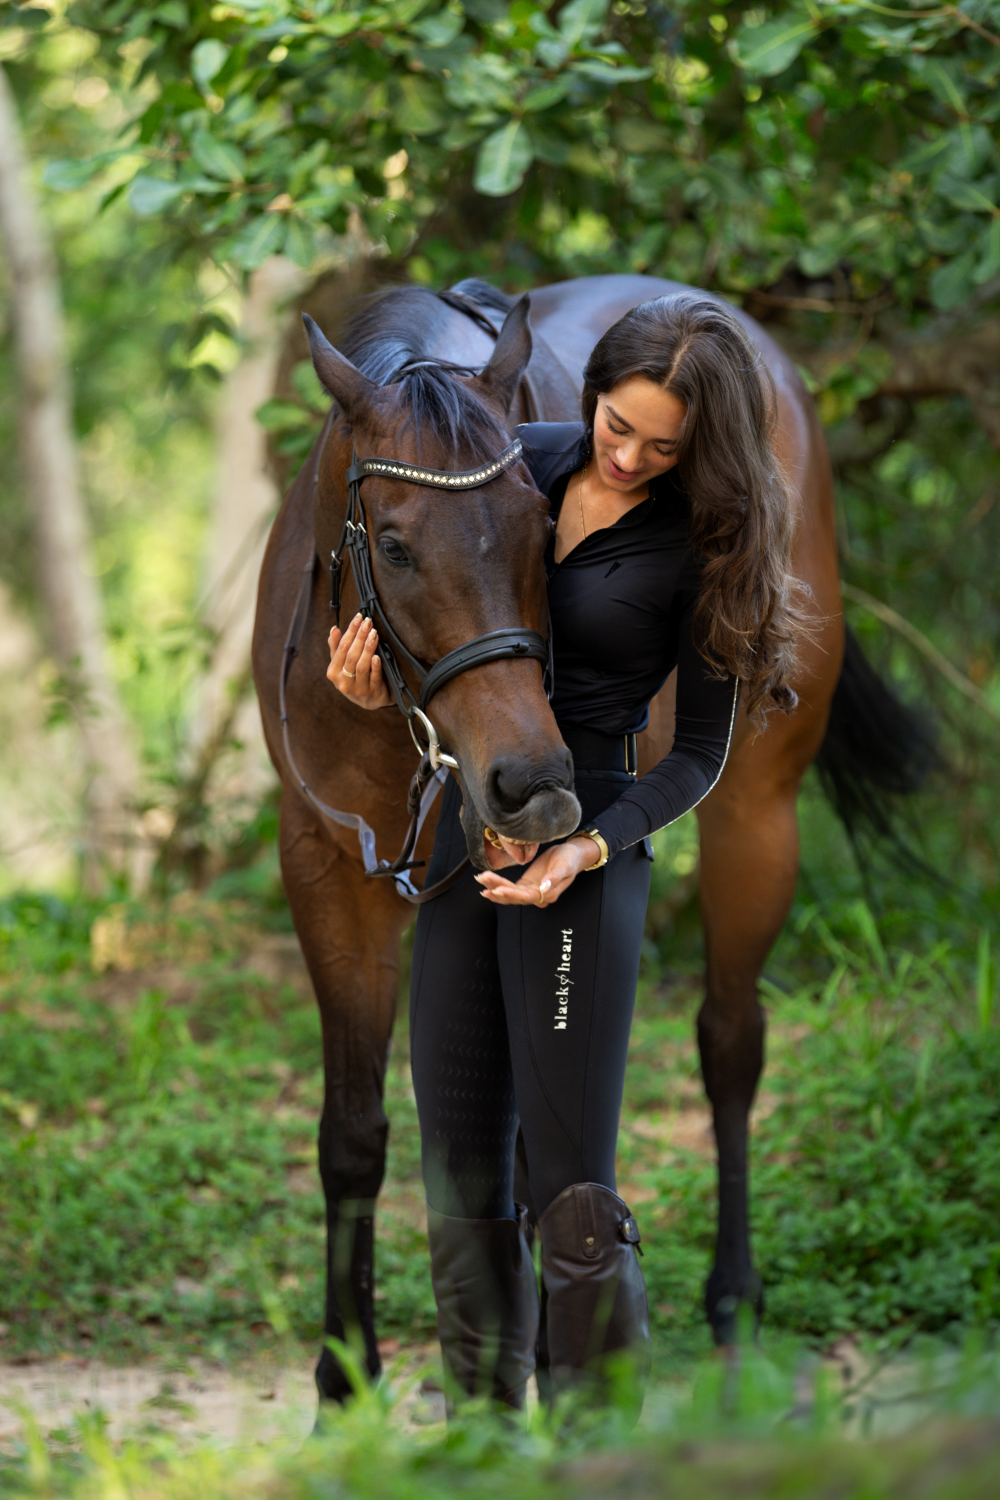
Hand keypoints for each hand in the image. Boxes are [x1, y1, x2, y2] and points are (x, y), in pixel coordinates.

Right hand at [327, 614, 391, 709]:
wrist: (369, 700)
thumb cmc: (353, 678)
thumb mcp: (341, 665)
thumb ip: (336, 647)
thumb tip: (334, 629)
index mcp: (333, 672)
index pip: (341, 648)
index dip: (350, 631)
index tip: (358, 617)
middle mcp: (343, 682)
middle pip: (351, 656)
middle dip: (360, 637)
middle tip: (368, 623)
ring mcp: (358, 689)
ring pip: (362, 666)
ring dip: (368, 649)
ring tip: (374, 634)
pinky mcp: (372, 692)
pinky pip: (374, 678)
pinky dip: (375, 666)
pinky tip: (377, 656)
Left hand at [475, 835, 602, 906]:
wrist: (572, 854)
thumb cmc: (570, 859)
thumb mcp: (565, 866)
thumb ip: (555, 878)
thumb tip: (544, 887)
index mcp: (548, 894)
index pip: (527, 897)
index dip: (512, 894)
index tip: (498, 889)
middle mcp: (538, 896)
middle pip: (515, 896)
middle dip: (497, 889)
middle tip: (483, 881)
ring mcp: (531, 891)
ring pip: (510, 893)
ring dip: (494, 888)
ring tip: (480, 880)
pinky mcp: (526, 884)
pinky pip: (510, 888)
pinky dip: (498, 885)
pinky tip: (486, 883)